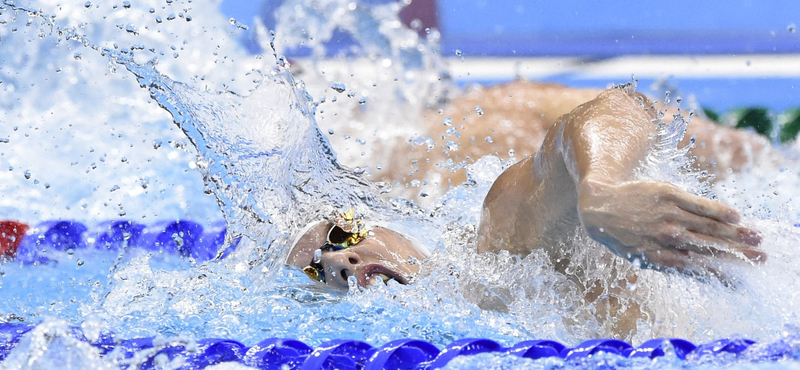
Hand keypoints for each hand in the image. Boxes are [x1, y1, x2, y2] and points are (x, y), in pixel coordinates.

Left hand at [577, 179, 764, 274]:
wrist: (600, 207)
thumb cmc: (624, 235)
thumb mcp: (641, 258)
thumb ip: (670, 265)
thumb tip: (699, 275)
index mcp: (661, 258)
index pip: (699, 268)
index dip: (724, 272)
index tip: (744, 276)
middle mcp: (667, 238)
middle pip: (710, 247)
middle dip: (737, 253)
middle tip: (761, 257)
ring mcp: (668, 216)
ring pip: (708, 226)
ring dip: (735, 233)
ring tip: (756, 238)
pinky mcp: (668, 196)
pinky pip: (699, 204)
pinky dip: (718, 210)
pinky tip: (735, 216)